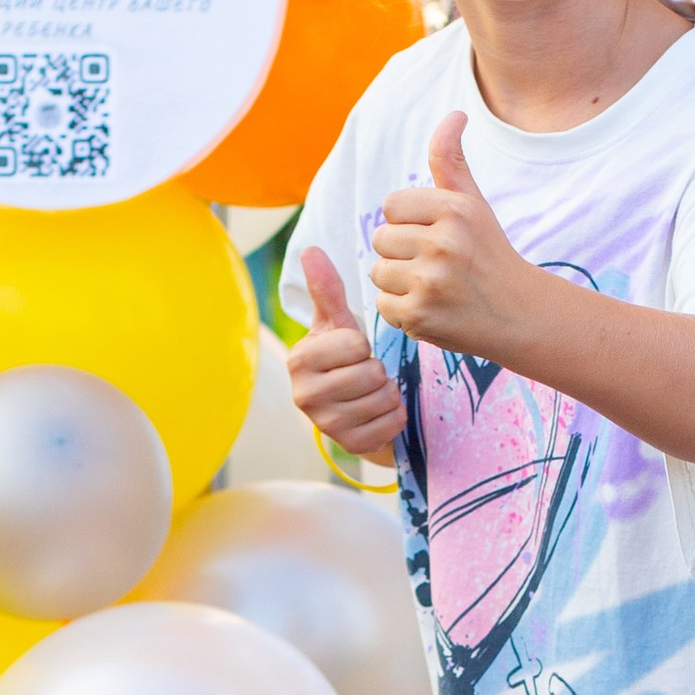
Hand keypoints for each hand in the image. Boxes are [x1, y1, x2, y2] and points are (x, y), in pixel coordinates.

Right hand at [287, 244, 402, 460]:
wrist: (352, 410)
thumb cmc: (343, 359)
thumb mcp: (336, 324)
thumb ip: (327, 289)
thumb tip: (310, 248)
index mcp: (299, 360)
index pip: (354, 344)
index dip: (363, 345)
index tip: (353, 352)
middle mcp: (304, 396)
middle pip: (370, 374)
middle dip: (377, 371)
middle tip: (365, 373)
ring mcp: (326, 425)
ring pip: (384, 398)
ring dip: (388, 392)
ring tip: (373, 391)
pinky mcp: (350, 446)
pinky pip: (392, 423)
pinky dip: (395, 414)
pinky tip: (379, 411)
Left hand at [367, 112, 542, 358]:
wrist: (519, 316)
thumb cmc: (489, 254)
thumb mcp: (474, 204)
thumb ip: (452, 160)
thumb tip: (455, 113)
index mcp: (455, 209)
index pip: (391, 205)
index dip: (408, 222)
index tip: (436, 237)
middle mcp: (444, 243)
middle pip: (381, 239)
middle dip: (402, 253)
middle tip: (437, 267)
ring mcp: (431, 282)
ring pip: (378, 272)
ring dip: (398, 283)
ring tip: (434, 288)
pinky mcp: (421, 316)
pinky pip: (383, 304)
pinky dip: (402, 311)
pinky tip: (432, 309)